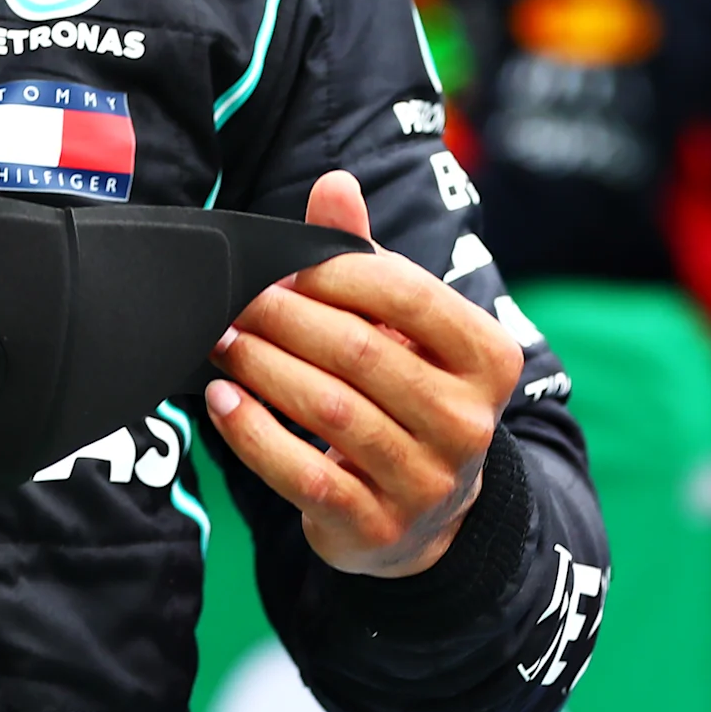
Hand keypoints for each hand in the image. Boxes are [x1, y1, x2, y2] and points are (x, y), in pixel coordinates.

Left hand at [206, 171, 522, 576]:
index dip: (337, 274)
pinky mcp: (376, 527)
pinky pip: (303, 474)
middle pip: (361, 353)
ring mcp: (426, 482)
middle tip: (239, 301)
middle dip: (288, 319)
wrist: (429, 515)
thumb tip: (334, 184)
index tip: (285, 266)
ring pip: (330, 412)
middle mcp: (468, 423)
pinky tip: (222, 401)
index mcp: (488, 358)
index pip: (408, 295)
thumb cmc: (408, 392)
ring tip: (224, 342)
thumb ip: (369, 259)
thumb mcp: (406, 328)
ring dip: (263, 369)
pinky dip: (253, 434)